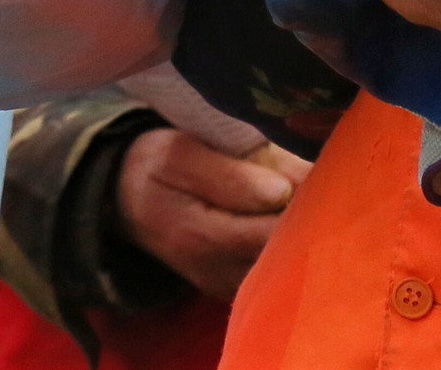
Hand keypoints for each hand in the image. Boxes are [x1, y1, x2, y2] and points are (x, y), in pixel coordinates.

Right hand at [113, 126, 308, 299]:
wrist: (118, 200)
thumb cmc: (152, 167)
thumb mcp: (178, 154)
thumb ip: (229, 174)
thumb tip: (282, 192)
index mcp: (200, 236)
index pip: (273, 230)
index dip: (305, 202)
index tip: (321, 170)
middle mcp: (216, 272)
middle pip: (285, 252)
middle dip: (310, 216)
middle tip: (321, 177)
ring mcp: (225, 285)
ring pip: (283, 266)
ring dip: (300, 231)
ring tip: (308, 193)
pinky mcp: (231, 287)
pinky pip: (271, 271)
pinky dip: (285, 244)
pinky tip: (287, 216)